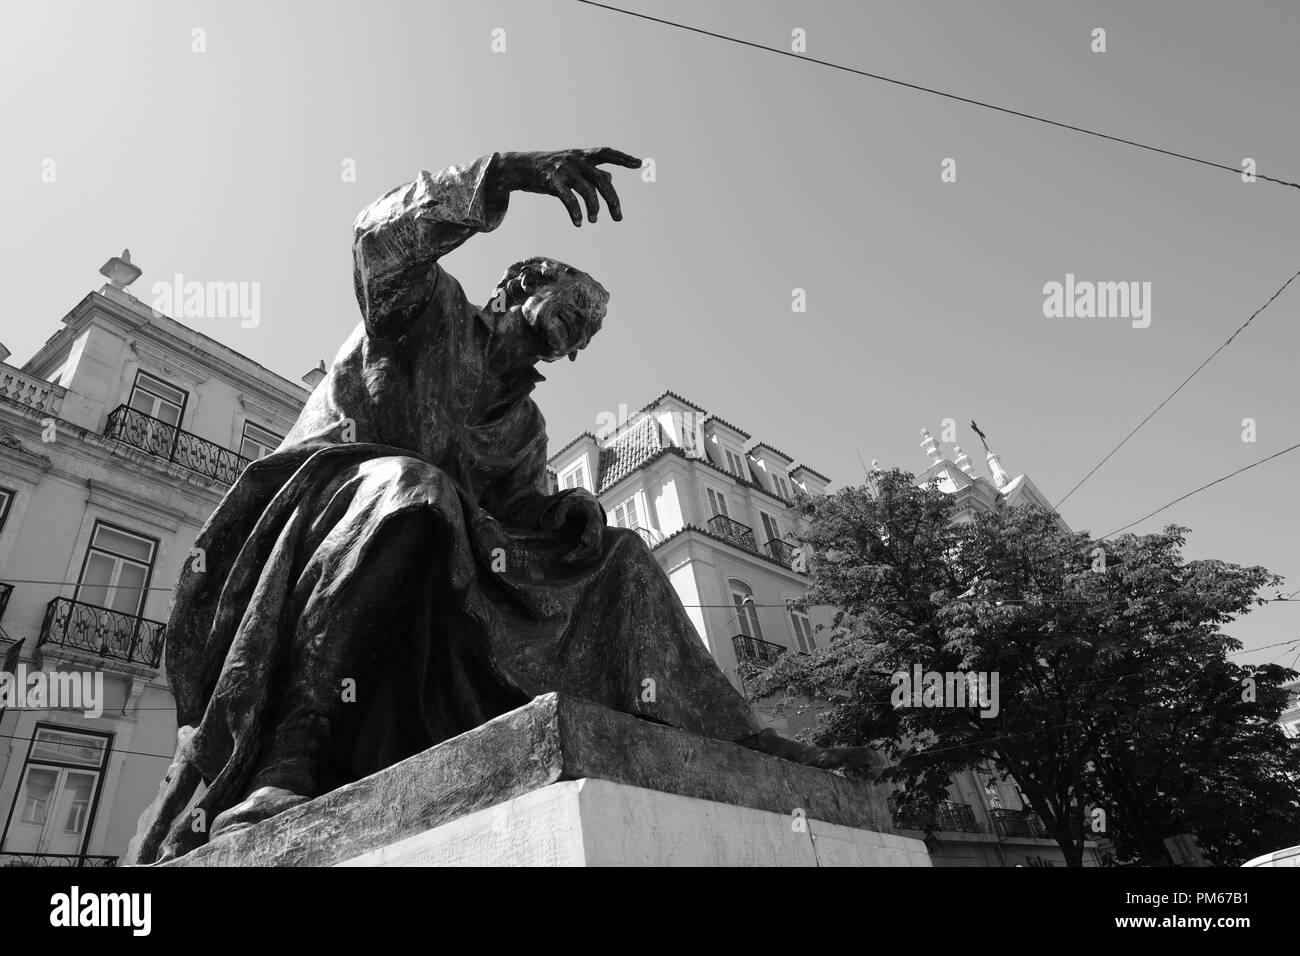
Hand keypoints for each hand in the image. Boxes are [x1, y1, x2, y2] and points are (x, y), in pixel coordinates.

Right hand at [497, 147, 641, 226]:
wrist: (518, 168)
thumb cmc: (547, 169)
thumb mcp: (570, 168)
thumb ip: (590, 172)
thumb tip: (611, 177)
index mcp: (580, 155)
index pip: (605, 153)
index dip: (622, 158)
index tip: (639, 163)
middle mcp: (574, 160)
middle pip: (602, 180)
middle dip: (612, 200)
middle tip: (618, 217)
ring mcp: (563, 170)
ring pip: (587, 191)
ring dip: (594, 209)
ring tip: (594, 220)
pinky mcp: (552, 181)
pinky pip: (569, 199)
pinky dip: (575, 212)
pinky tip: (578, 223)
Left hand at [546, 490, 604, 564]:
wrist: (586, 501)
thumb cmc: (575, 501)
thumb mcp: (565, 502)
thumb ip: (560, 513)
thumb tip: (555, 528)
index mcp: (593, 512)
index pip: (595, 524)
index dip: (591, 533)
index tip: (584, 541)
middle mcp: (599, 525)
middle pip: (596, 541)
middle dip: (582, 552)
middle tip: (567, 559)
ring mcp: (599, 534)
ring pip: (596, 550)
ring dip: (583, 558)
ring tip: (566, 561)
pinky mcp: (596, 540)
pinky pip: (595, 553)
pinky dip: (586, 560)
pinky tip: (573, 562)